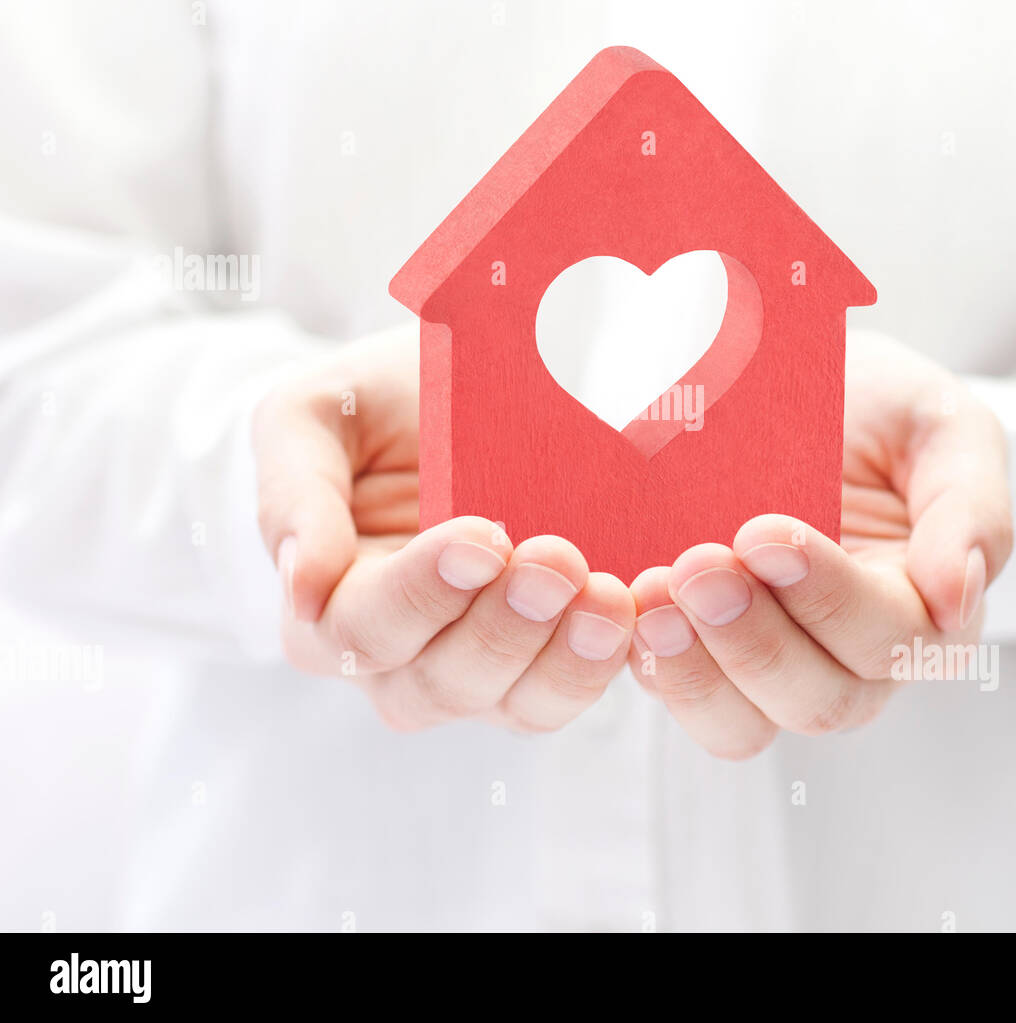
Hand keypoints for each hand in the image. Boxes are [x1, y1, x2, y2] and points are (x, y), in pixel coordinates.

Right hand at [252, 327, 633, 731]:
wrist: (443, 396)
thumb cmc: (367, 412)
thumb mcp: (310, 419)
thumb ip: (295, 493)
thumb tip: (300, 586)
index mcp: (329, 608)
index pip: (363, 629)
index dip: (422, 593)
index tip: (482, 536)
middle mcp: (400, 660)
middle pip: (441, 683)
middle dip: (503, 627)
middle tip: (557, 560)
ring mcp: (480, 668)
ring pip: (515, 704)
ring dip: (565, 662)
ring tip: (609, 602)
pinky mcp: (546, 658)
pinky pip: (572, 689)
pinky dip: (608, 663)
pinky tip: (636, 616)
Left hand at [628, 331, 1013, 758]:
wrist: (790, 383)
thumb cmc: (878, 407)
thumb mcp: (944, 425)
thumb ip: (971, 505)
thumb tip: (959, 599)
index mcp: (923, 610)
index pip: (891, 640)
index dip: (828, 598)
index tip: (764, 531)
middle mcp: (849, 657)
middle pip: (818, 700)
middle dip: (754, 640)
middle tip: (697, 564)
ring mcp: (770, 660)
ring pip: (744, 726)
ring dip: (698, 671)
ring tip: (654, 600)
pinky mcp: (702, 651)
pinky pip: (680, 696)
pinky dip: (652, 666)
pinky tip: (630, 611)